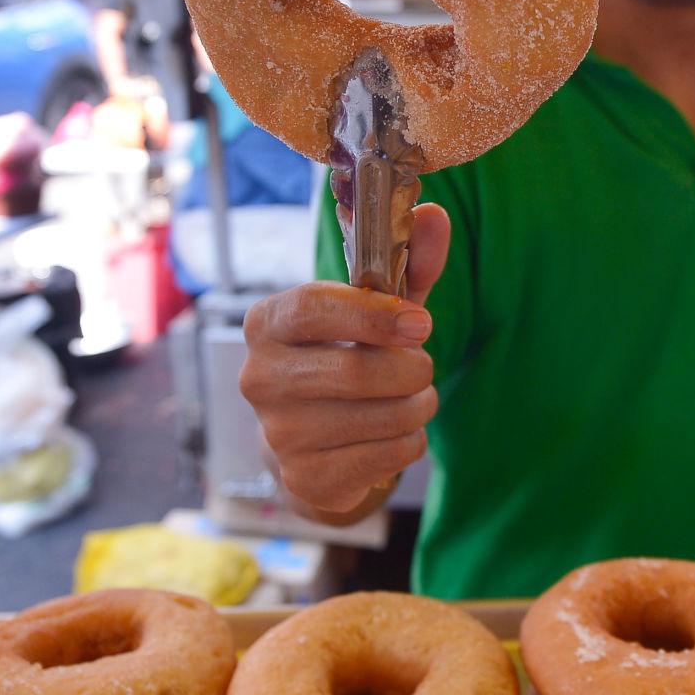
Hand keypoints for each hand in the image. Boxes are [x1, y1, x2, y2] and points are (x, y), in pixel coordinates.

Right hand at [239, 204, 449, 515]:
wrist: (309, 439)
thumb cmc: (344, 356)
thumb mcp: (374, 307)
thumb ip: (407, 263)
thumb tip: (436, 216)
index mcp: (267, 323)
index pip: (315, 308)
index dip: (375, 315)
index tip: (421, 323)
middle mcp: (259, 378)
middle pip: (356, 371)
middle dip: (412, 369)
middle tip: (422, 367)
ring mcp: (278, 433)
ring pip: (382, 417)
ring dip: (419, 405)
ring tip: (413, 397)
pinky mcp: (304, 478)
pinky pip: (388, 454)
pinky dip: (412, 441)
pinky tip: (397, 431)